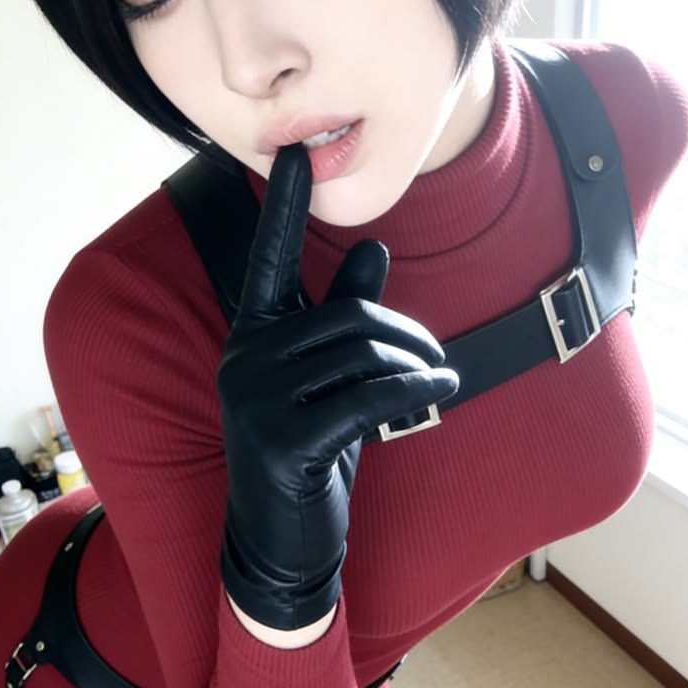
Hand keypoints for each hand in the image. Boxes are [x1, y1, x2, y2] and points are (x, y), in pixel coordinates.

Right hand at [217, 142, 458, 629]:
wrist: (281, 537)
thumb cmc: (310, 446)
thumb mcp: (328, 378)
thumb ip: (343, 315)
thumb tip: (373, 248)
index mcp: (251, 332)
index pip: (270, 257)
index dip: (286, 206)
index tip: (297, 150)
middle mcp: (243, 356)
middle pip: (350, 316)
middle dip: (405, 333)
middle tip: (435, 356)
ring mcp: (255, 399)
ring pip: (365, 354)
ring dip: (415, 365)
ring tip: (435, 380)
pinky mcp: (283, 440)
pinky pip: (370, 397)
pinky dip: (417, 389)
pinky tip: (444, 387)